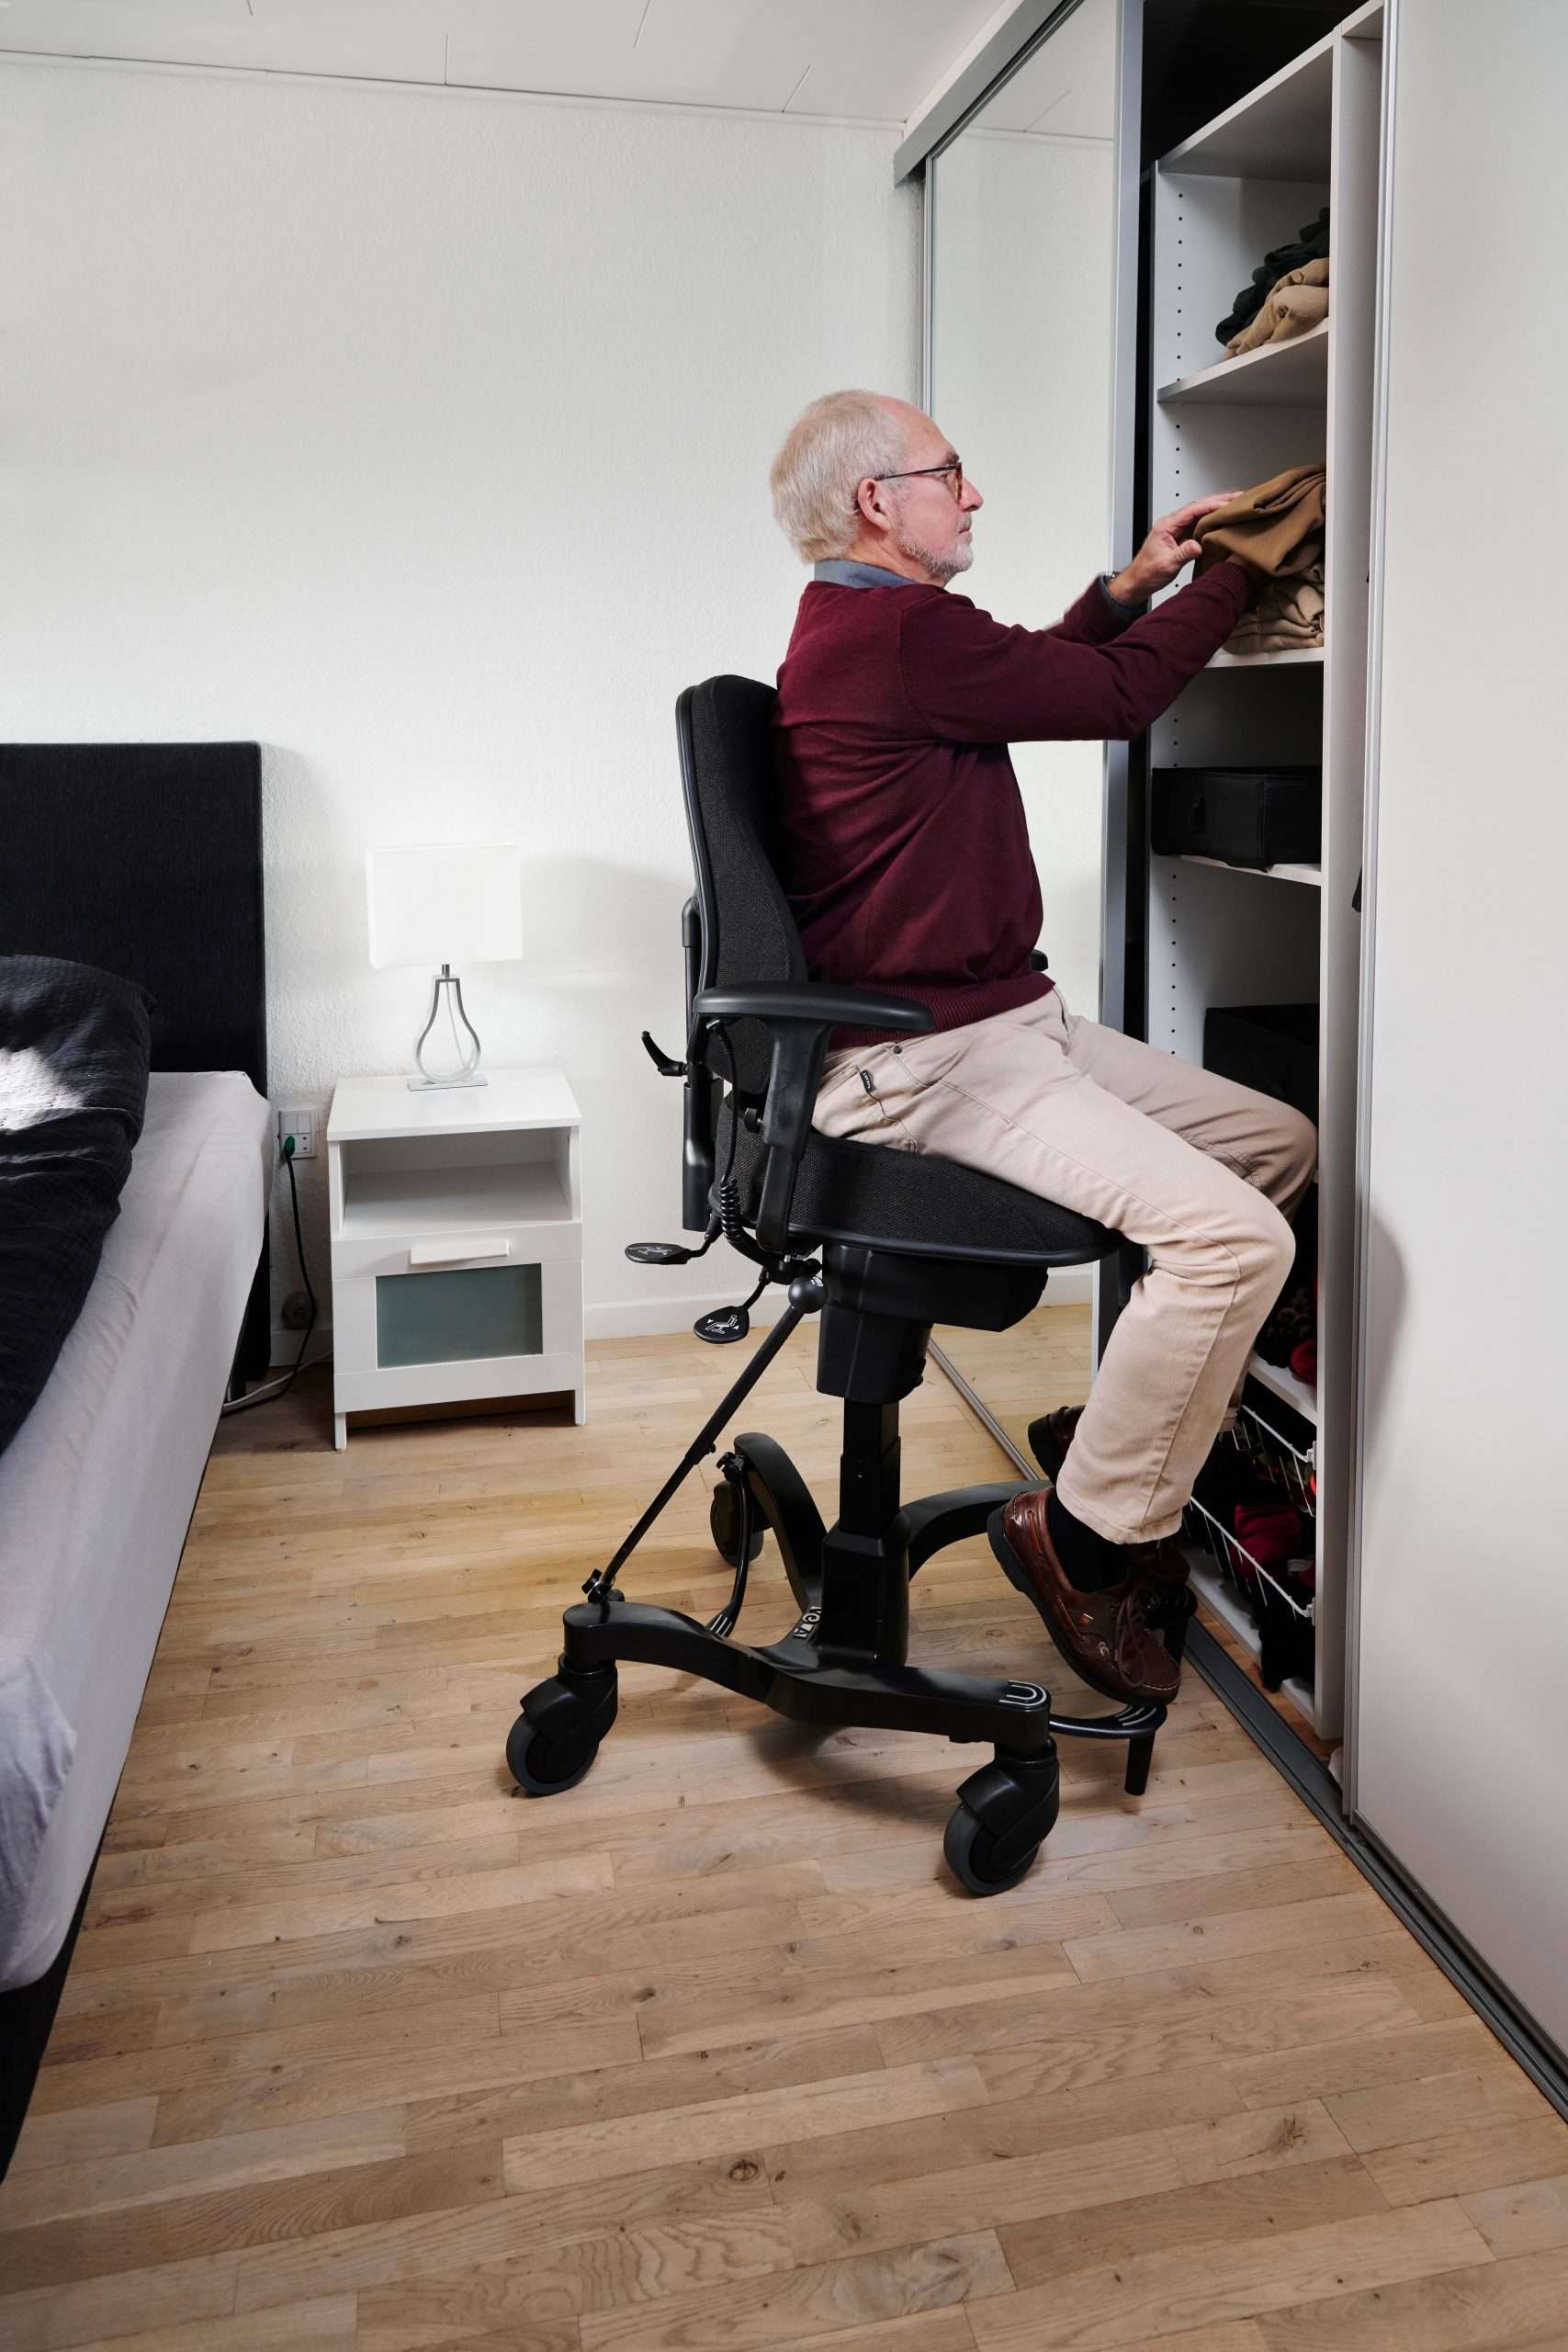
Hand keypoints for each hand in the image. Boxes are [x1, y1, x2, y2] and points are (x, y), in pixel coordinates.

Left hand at [1115, 491, 1242, 601]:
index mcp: (1167, 526)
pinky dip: (1212, 520)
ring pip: (1200, 514)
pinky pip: (1199, 524)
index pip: (1193, 510)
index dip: (1212, 505)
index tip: (1228, 503)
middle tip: (1238, 497)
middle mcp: (1172, 524)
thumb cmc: (1147, 573)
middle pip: (1199, 507)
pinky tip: (1222, 520)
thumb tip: (1198, 545)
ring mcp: (1177, 529)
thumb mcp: (1167, 565)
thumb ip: (1183, 554)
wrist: (1137, 581)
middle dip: (1219, 500)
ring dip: (1217, 509)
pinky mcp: (1181, 537)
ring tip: (1235, 505)